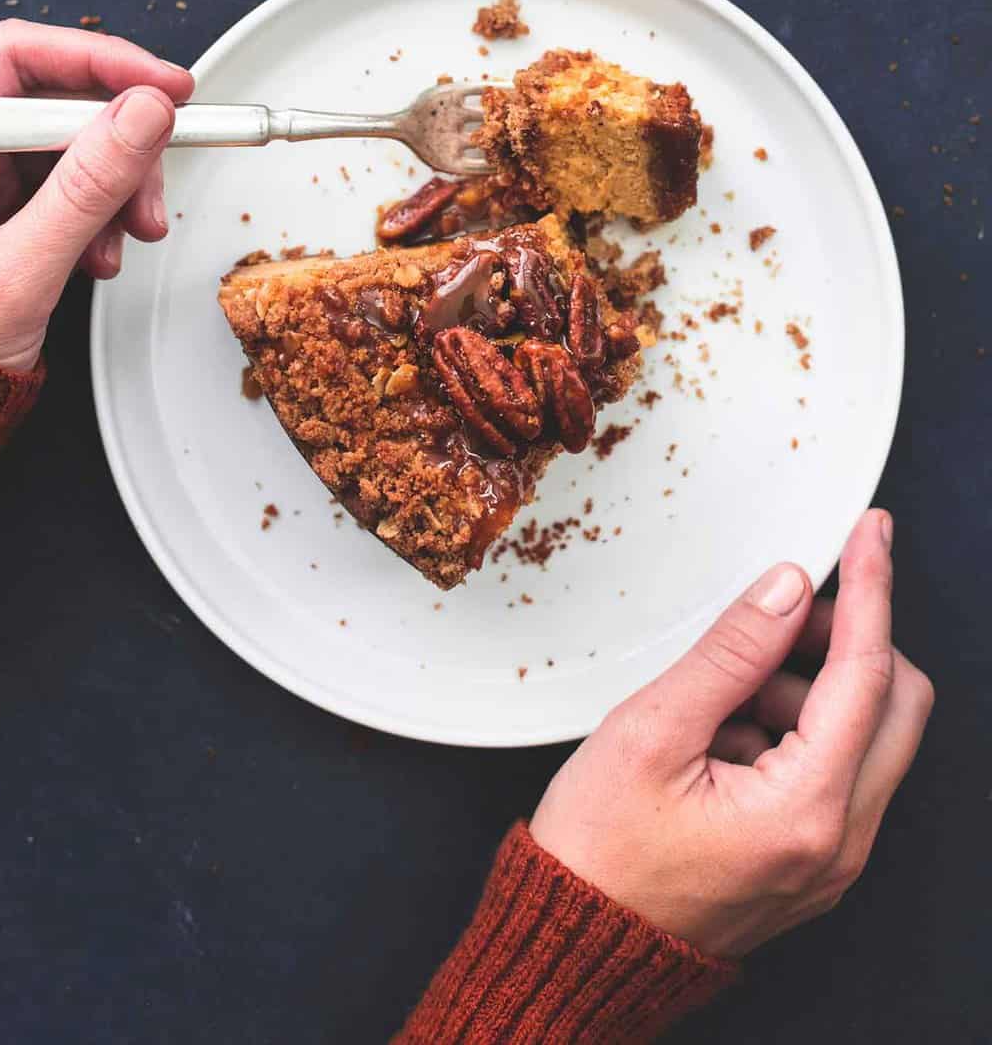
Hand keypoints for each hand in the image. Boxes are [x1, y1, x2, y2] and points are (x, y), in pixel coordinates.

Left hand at [0, 21, 193, 373]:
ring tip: (131, 235)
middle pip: (51, 102)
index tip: (165, 87)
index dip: (100, 63)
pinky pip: (64, 188)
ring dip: (115, 186)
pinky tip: (102, 254)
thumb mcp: (16, 272)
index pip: (16, 60)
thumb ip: (86, 189)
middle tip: (157, 181)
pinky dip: (98, 216)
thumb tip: (145, 113)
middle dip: (117, 143)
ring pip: (68, 147)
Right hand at [531, 510, 932, 958]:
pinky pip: (838, 774)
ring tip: (719, 696)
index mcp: (806, 811)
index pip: (867, 673)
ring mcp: (832, 859)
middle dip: (846, 641)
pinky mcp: (812, 862)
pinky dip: (798, 731)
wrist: (579, 944)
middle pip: (896, 705)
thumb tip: (788, 586)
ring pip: (869, 737)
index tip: (872, 530)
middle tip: (776, 615)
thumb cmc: (600, 850)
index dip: (871, 588)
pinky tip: (723, 733)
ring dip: (812, 689)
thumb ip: (730, 653)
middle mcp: (840, 843)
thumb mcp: (652, 730)